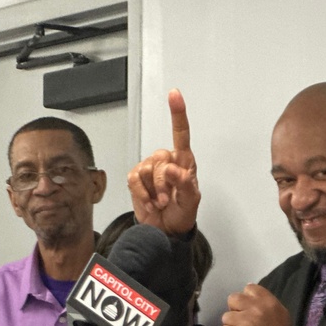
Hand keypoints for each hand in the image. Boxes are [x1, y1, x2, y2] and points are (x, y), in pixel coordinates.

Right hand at [128, 88, 199, 234]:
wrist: (166, 231)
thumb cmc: (182, 214)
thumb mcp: (191, 202)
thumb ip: (185, 184)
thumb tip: (172, 169)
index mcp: (184, 163)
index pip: (181, 134)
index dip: (177, 114)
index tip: (174, 94)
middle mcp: (167, 161)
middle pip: (160, 161)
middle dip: (163, 185)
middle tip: (168, 200)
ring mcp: (150, 169)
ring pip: (145, 170)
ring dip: (153, 192)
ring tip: (161, 202)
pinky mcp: (136, 178)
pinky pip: (134, 180)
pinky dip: (142, 195)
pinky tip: (150, 203)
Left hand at [220, 284, 292, 325]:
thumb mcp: (279, 314)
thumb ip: (264, 301)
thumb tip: (247, 286)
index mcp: (268, 302)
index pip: (249, 288)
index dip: (246, 298)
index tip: (249, 308)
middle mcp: (256, 309)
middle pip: (233, 299)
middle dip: (235, 309)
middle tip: (241, 320)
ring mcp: (245, 322)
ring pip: (227, 317)